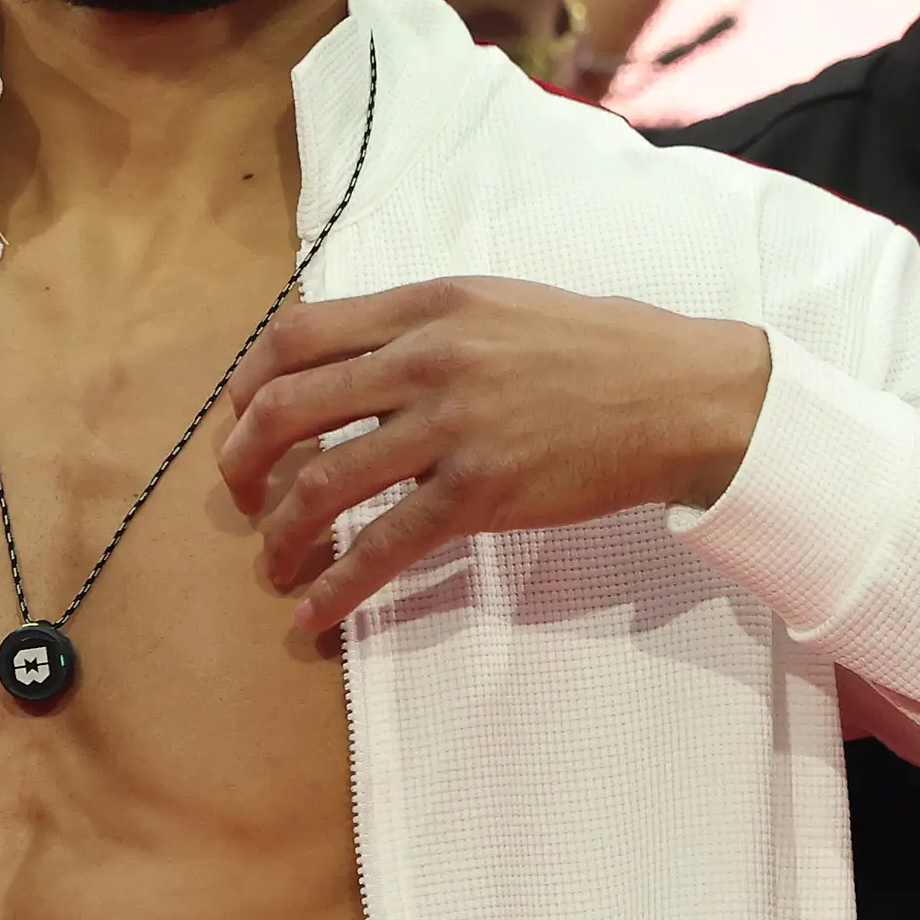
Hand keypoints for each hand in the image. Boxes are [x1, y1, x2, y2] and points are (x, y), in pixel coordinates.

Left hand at [216, 281, 770, 635]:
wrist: (679, 393)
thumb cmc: (597, 348)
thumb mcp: (497, 306)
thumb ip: (423, 326)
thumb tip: (352, 360)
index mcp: (426, 306)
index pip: (295, 333)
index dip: (247, 383)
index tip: (240, 420)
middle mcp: (426, 358)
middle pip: (287, 407)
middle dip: (243, 463)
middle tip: (240, 498)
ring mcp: (451, 427)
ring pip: (322, 483)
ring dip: (279, 534)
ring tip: (273, 563)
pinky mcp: (480, 493)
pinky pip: (384, 547)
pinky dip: (337, 587)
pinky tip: (314, 614)